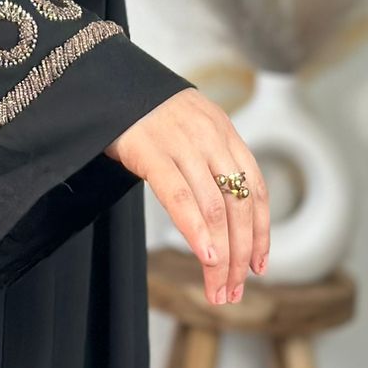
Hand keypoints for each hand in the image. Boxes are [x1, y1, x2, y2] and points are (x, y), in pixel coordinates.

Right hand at [105, 88, 269, 306]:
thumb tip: (222, 209)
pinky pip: (180, 197)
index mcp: (224, 132)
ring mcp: (182, 143)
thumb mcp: (188, 126)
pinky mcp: (150, 150)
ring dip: (221, 257)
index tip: (259, 266)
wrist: (105, 76)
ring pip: (215, 209)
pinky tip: (205, 256)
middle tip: (235, 291)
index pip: (256, 189)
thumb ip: (207, 157)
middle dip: (241, 255)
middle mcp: (210, 137)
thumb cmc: (143, 110)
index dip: (262, 231)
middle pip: (239, 206)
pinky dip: (196, 230)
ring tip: (218, 289)